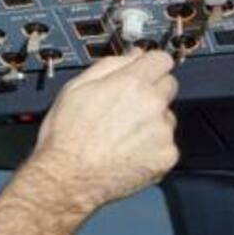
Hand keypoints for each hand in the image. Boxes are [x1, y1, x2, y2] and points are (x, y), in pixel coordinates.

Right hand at [28, 49, 179, 212]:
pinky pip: (166, 145)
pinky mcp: (166, 156)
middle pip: (168, 86)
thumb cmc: (65, 138)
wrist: (66, 178)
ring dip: (151, 123)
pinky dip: (152, 148)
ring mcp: (162, 131)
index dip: (149, 66)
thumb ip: (108, 66)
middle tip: (125, 109)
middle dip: (151, 93)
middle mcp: (152, 104)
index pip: (161, 59)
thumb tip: (132, 56)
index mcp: (130, 83)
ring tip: (121, 137)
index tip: (144, 74)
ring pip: (167, 117)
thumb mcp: (74, 89)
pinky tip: (128, 153)